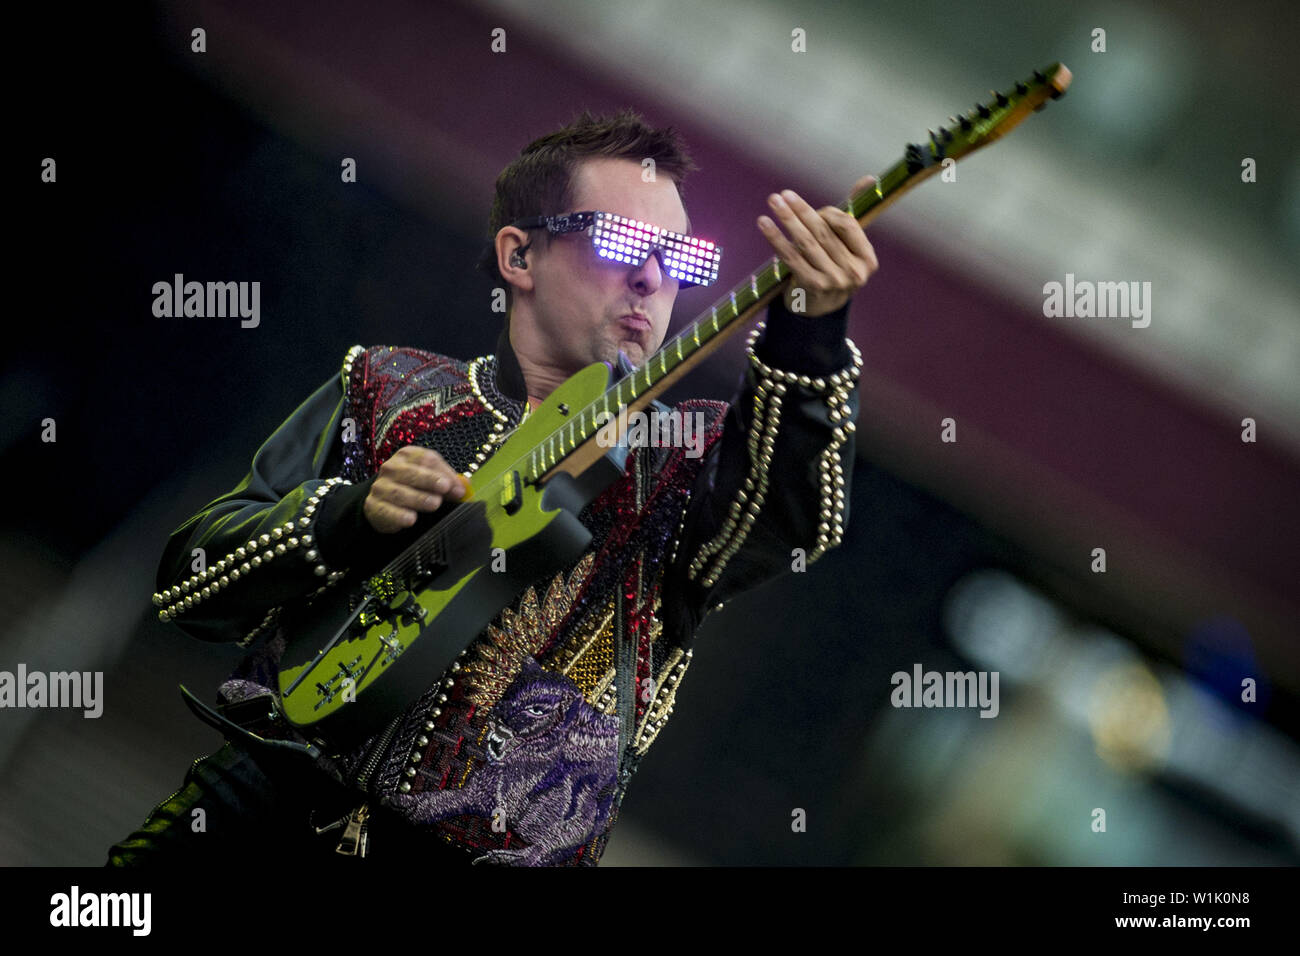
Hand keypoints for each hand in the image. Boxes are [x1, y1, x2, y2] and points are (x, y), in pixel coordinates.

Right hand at [364, 446, 467, 533]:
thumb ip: (448, 481)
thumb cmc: (413, 487)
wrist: (384, 501)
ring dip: (418, 498)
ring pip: (399, 492)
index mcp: (406, 456)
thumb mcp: (431, 480)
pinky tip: (411, 519)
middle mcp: (391, 468)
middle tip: (444, 489)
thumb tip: (464, 487)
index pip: (426, 459)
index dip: (443, 472)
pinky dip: (399, 515)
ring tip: (434, 504)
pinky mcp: (373, 506)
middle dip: (429, 480)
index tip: (456, 487)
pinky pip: (386, 510)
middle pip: (411, 472)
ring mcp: (380, 487)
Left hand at [757, 174, 879, 316]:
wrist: (820, 309)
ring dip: (787, 219)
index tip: (810, 209)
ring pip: (806, 242)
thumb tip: (869, 179)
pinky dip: (776, 238)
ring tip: (773, 202)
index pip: (848, 225)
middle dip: (801, 210)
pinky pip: (791, 257)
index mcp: (867, 259)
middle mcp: (854, 272)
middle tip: (782, 194)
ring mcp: (833, 281)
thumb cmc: (833, 268)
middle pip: (824, 232)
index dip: (828, 213)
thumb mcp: (847, 246)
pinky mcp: (811, 287)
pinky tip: (764, 223)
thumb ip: (852, 214)